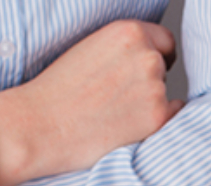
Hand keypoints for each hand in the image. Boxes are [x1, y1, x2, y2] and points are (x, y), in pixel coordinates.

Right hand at [0, 20, 183, 185]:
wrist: (38, 126)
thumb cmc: (55, 92)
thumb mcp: (90, 50)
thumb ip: (122, 51)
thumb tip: (151, 62)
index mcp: (128, 32)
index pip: (164, 42)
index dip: (157, 57)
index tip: (149, 70)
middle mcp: (147, 56)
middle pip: (163, 69)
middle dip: (148, 82)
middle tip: (115, 100)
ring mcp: (155, 88)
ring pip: (164, 96)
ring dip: (148, 105)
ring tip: (112, 115)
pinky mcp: (156, 119)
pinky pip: (173, 119)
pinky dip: (156, 125)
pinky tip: (126, 127)